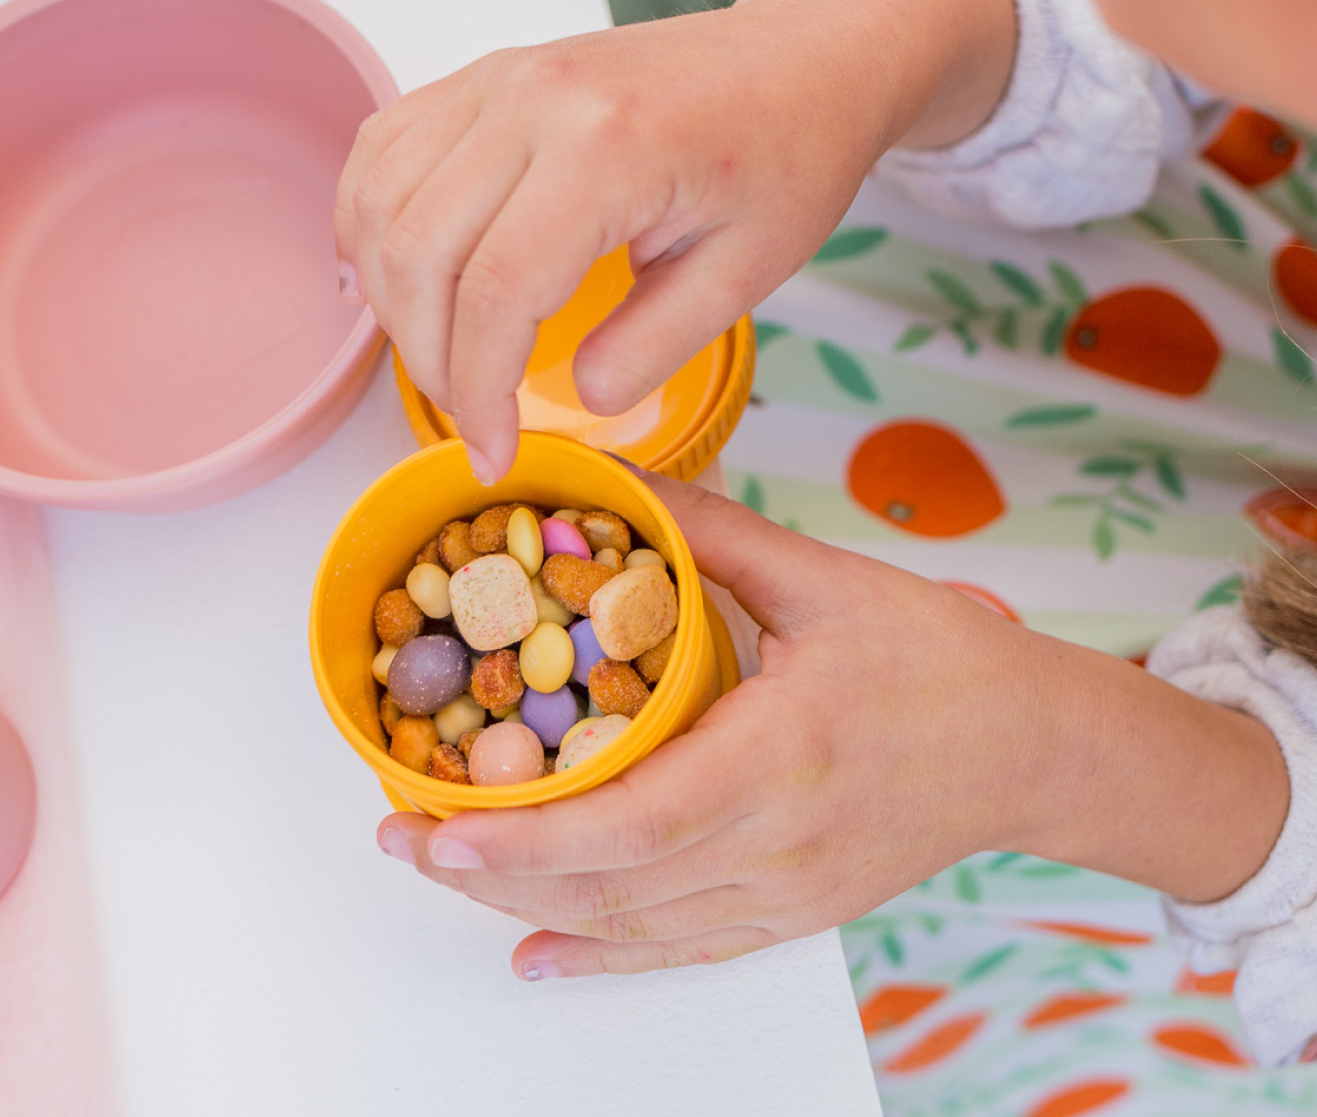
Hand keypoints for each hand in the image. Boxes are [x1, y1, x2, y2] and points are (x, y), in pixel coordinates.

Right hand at [334, 0, 1016, 481]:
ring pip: (382, 200)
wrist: (800, 59)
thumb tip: (576, 399)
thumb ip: (652, 346)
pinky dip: (370, 220)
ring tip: (439, 357)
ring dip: (389, 295)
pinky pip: (385, 149)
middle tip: (471, 417)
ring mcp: (499, 76)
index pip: (495, 290)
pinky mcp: (485, 74)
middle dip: (429, 359)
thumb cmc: (787, 155)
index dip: (479, 391)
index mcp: (606, 147)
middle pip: (418, 250)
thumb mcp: (745, 273)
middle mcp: (532, 98)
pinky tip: (396, 274)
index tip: (495, 451)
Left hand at [374, 470, 1059, 976]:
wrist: (1033, 747)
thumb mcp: (823, 576)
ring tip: (449, 876)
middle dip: (492, 872)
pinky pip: (684, 950)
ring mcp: (787, 894)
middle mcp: (777, 844)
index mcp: (779, 755)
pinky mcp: (796, 914)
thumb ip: (708, 530)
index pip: (628, 822)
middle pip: (612, 886)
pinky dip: (604, 959)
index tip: (434, 827)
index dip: (523, 838)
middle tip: (401, 839)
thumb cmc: (938, 657)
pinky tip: (539, 958)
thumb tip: (612, 475)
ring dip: (531, 909)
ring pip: (635, 927)